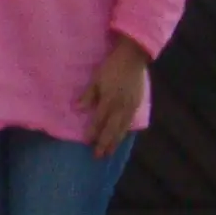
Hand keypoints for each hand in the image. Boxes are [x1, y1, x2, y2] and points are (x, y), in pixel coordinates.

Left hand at [77, 34, 149, 156]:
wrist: (133, 58)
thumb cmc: (111, 67)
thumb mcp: (96, 79)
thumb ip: (88, 95)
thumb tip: (78, 109)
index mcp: (110, 100)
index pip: (100, 120)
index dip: (93, 132)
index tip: (87, 143)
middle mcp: (122, 106)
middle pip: (112, 129)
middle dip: (105, 143)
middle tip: (99, 156)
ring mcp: (131, 106)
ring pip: (123, 128)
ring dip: (115, 141)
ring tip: (109, 152)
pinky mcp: (137, 104)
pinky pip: (130, 122)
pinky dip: (125, 132)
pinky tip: (121, 137)